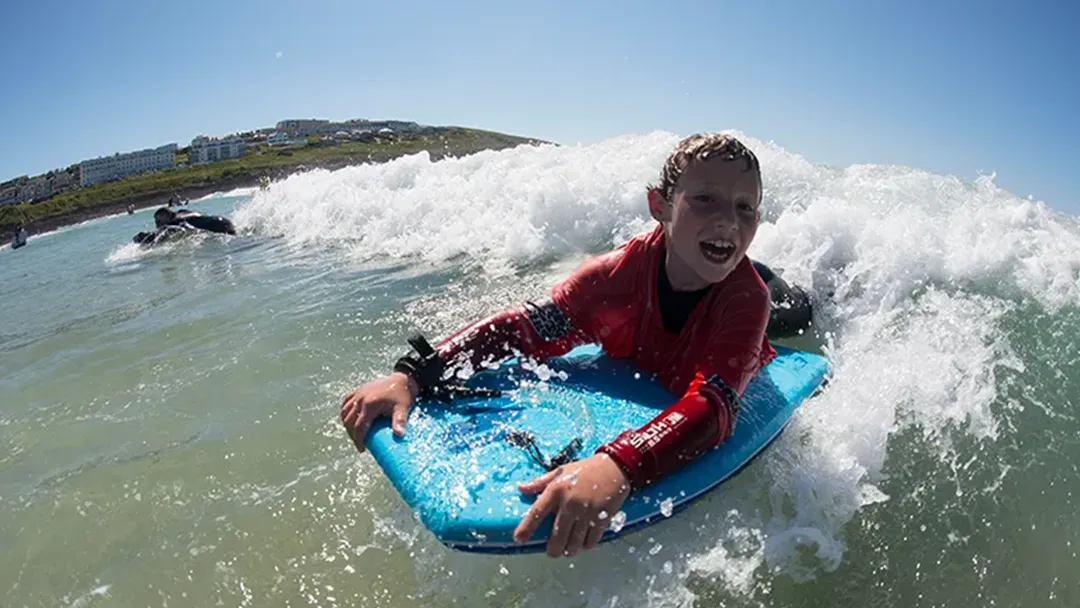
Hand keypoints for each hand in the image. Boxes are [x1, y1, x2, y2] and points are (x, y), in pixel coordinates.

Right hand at [340, 372, 419, 452]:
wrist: (404, 378)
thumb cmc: (403, 394)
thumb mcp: (403, 408)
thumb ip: (400, 421)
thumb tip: (400, 435)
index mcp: (369, 404)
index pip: (359, 427)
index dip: (358, 440)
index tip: (362, 449)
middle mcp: (360, 398)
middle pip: (349, 421)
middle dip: (352, 434)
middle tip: (360, 443)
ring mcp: (358, 393)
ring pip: (345, 412)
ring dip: (348, 424)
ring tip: (356, 433)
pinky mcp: (359, 389)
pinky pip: (346, 401)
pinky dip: (345, 411)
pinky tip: (349, 418)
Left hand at [513, 453, 630, 557]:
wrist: (614, 467)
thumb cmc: (585, 469)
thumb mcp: (560, 471)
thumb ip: (539, 482)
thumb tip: (521, 488)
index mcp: (556, 490)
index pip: (537, 512)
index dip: (526, 528)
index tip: (519, 539)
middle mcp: (570, 503)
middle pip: (557, 536)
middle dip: (553, 550)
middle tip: (552, 552)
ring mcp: (586, 512)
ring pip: (574, 542)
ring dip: (570, 550)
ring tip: (568, 550)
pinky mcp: (602, 518)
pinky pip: (591, 540)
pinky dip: (586, 545)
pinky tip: (583, 542)